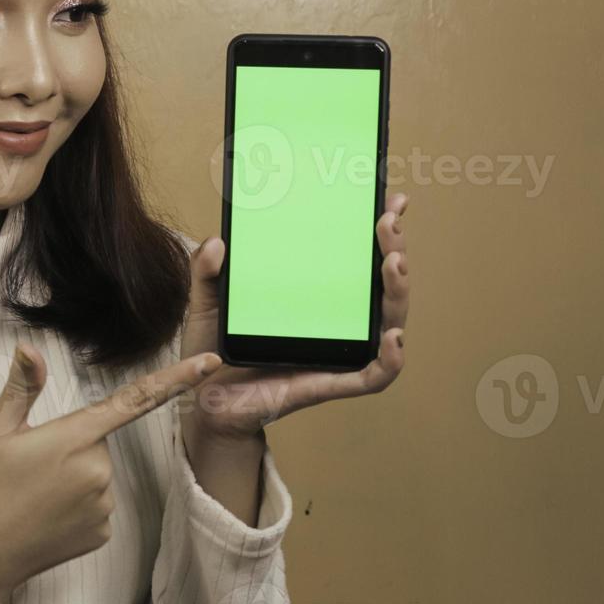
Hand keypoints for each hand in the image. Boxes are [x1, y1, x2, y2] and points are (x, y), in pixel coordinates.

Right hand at [0, 342, 221, 603]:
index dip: (177, 379)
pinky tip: (44, 517)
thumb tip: (29, 347)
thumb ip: (21, 387)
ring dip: (72, 479)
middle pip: (97, 442)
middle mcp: (97, 471)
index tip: (213, 362)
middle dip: (70, 447)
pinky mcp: (102, 534)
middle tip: (28, 468)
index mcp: (72, 437)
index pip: (135, 399)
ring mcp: (103, 506)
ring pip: (97, 474)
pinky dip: (76, 507)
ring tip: (31, 496)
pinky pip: (97, 505)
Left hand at [179, 192, 411, 442]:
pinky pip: (373, 376)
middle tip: (388, 221)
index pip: (357, 260)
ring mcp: (338, 352)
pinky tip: (393, 336)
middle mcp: (336, 321)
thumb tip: (218, 242)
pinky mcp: (330, 384)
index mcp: (315, 296)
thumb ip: (207, 271)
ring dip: (398, 292)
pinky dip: (391, 359)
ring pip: (388, 322)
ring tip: (396, 262)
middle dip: (394, 250)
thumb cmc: (213, 350)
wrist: (205, 402)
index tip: (389, 200)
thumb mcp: (208, 302)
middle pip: (381, 285)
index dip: (378, 232)